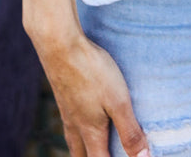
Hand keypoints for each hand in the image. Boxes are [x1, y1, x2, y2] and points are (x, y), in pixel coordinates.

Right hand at [34, 30, 148, 156]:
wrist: (60, 46)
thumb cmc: (92, 72)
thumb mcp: (118, 101)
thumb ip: (130, 131)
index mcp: (91, 131)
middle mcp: (75, 125)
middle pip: (81, 155)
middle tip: (104, 154)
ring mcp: (66, 109)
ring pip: (72, 139)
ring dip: (82, 149)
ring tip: (91, 147)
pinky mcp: (62, 93)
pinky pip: (68, 120)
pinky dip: (76, 128)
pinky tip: (81, 114)